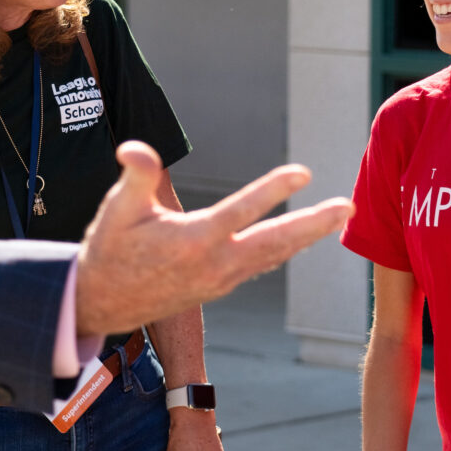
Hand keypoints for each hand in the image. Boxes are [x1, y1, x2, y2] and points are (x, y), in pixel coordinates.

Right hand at [74, 142, 350, 337]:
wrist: (102, 302)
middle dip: (314, 224)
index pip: (241, 212)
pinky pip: (261, 265)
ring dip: (308, 236)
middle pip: (275, 243)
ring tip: (339, 217)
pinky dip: (285, 250)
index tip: (302, 173)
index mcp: (192, 241)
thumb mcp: (116, 210)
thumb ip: (134, 177)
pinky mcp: (220, 286)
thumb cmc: (109, 250)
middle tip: (347, 207)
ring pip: (273, 255)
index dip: (273, 191)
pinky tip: (303, 238)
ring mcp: (221, 279)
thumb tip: (134, 148)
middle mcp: (214, 264)